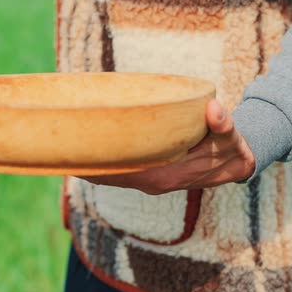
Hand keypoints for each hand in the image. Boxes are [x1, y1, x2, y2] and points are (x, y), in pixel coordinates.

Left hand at [78, 100, 255, 194]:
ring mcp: (150, 181)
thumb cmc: (229, 148)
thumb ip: (223, 125)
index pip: (122, 171)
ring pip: (112, 177)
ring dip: (90, 167)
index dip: (97, 165)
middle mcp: (153, 181)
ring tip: (62, 151)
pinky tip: (85, 157)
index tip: (72, 155)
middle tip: (56, 147)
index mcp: (166, 174)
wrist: (235, 165)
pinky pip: (119, 174)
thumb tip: (214, 110)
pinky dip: (101, 167)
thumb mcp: (231, 136)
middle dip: (85, 165)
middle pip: (110, 175)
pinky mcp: (150, 177)